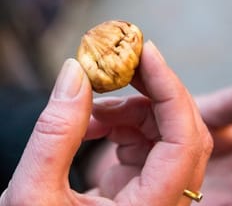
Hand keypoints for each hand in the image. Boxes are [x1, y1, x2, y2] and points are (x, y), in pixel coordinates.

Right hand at [0, 41, 212, 205]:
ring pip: (168, 132)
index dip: (169, 89)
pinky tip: (93, 127)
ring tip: (88, 113)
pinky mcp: (150, 184)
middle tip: (121, 64)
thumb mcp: (34, 197)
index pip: (185, 140)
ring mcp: (163, 192)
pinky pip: (150, 140)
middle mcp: (170, 201)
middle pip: (185, 130)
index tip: (146, 52)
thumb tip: (74, 74)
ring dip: (130, 110)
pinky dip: (124, 124)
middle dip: (153, 91)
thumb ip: (55, 133)